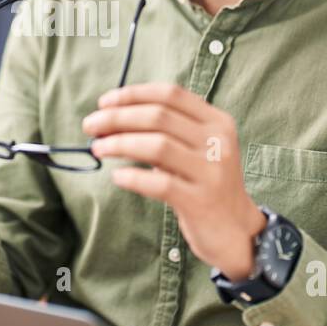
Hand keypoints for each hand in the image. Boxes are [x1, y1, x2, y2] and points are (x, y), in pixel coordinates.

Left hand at [81, 82, 264, 279]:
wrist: (236, 231)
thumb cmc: (205, 184)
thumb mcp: (197, 149)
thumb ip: (167, 131)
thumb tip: (111, 119)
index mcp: (216, 121)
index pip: (171, 94)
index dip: (133, 95)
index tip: (104, 103)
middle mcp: (218, 142)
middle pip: (159, 116)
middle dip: (117, 117)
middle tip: (90, 126)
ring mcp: (212, 171)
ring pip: (157, 146)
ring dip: (120, 144)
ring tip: (98, 149)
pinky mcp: (200, 200)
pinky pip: (160, 183)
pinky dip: (133, 177)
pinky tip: (117, 177)